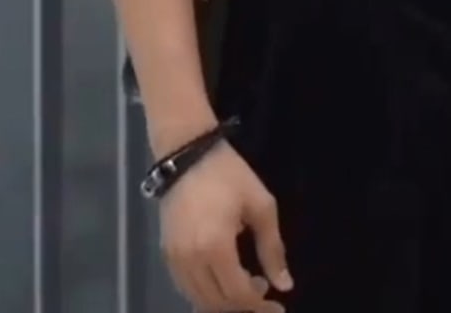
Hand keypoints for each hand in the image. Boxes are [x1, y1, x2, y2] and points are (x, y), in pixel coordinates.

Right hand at [159, 140, 292, 310]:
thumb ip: (272, 248)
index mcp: (215, 247)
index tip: (278, 307)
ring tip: (247, 286)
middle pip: (217, 303)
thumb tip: (284, 285)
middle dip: (244, 305)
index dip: (259, 306)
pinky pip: (186, 288)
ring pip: (199, 300)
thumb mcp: (260, 205)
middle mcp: (190, 260)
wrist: (187, 152)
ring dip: (224, 302)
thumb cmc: (228, 175)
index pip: (237, 294)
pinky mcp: (166, 254)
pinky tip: (224, 280)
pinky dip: (206, 293)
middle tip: (264, 293)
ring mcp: (174, 259)